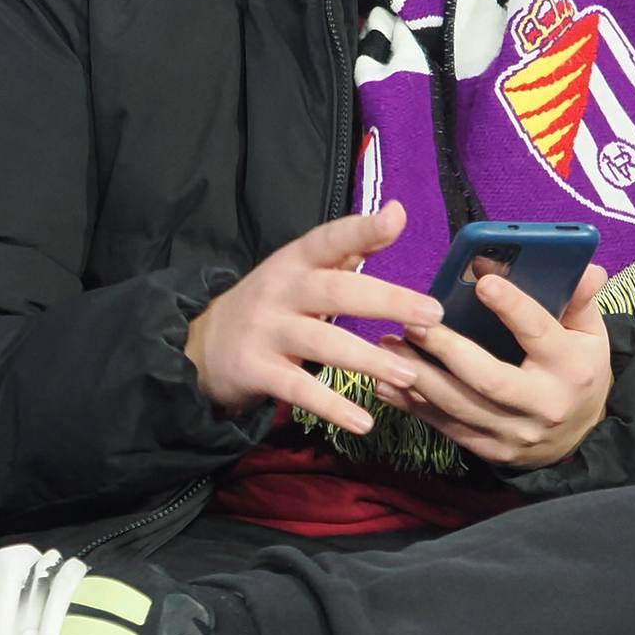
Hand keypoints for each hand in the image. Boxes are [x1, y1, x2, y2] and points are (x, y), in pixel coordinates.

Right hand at [183, 202, 445, 436]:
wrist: (202, 344)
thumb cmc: (269, 305)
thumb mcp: (299, 271)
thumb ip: (347, 249)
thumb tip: (395, 213)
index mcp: (293, 263)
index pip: (327, 239)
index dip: (360, 229)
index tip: (395, 219)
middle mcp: (279, 291)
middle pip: (334, 292)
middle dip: (385, 301)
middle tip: (431, 315)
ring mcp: (265, 331)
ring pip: (320, 342)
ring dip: (367, 358)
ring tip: (409, 374)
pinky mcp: (255, 370)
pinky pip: (298, 389)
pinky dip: (331, 406)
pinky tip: (363, 421)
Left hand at [375, 264, 613, 468]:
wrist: (581, 435)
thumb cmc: (576, 369)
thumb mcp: (589, 333)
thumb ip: (579, 299)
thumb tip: (584, 268)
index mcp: (571, 367)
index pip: (539, 333)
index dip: (512, 307)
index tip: (482, 282)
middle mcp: (543, 404)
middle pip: (490, 378)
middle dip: (447, 349)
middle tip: (414, 323)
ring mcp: (515, 433)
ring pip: (459, 406)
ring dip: (419, 376)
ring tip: (389, 345)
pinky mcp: (491, 450)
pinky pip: (446, 427)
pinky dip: (413, 406)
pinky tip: (386, 383)